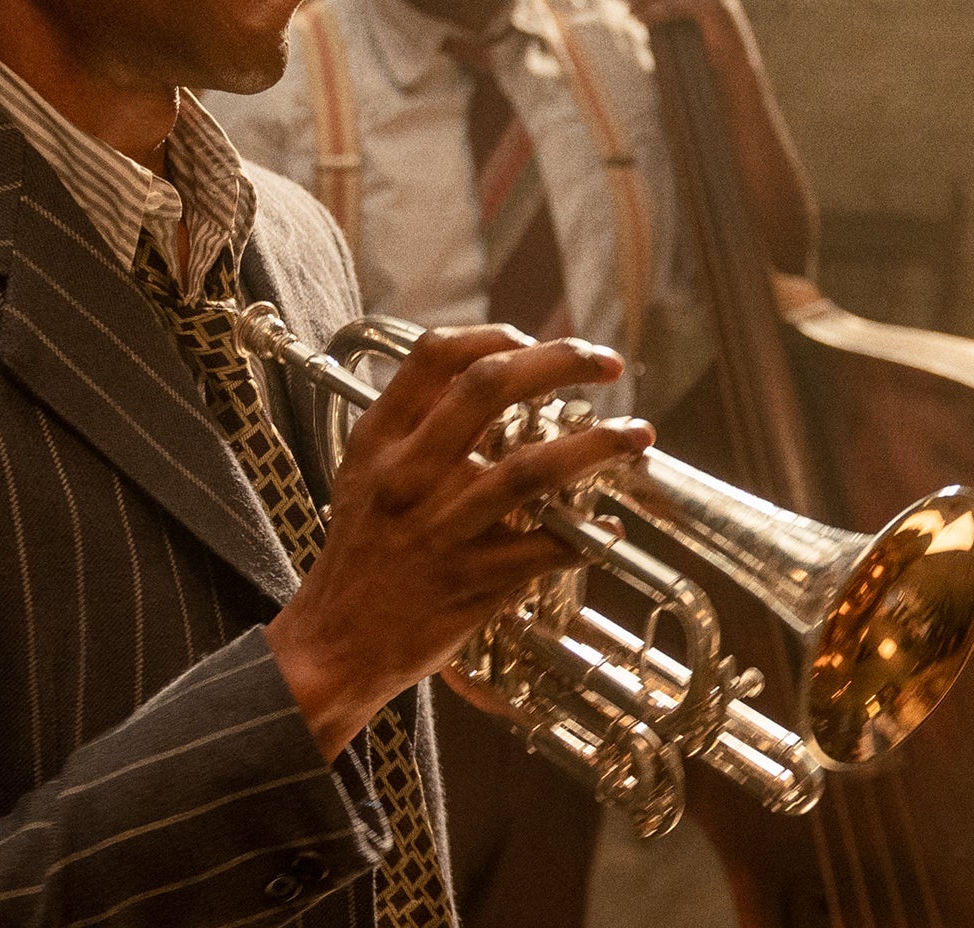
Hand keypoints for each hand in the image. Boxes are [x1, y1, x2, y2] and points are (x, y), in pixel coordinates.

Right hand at [263, 326, 649, 758]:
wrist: (337, 640)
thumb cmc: (361, 552)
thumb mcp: (365, 472)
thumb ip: (415, 426)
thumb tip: (490, 379)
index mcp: (381, 439)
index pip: (436, 356)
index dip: (494, 334)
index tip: (534, 339)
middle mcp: (410, 473)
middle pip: (490, 387)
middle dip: (560, 362)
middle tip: (605, 361)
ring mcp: (443, 527)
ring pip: (531, 468)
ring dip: (596, 446)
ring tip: (636, 435)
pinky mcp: (473, 580)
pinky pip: (546, 549)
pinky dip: (586, 536)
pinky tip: (608, 529)